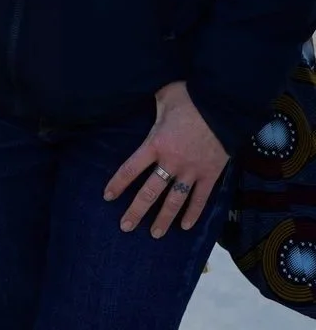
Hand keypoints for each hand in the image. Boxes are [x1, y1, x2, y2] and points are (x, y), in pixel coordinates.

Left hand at [105, 81, 228, 236]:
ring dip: (164, 219)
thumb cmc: (190, 98)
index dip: (118, 184)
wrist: (222, 106)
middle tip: (125, 226)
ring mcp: (192, 171)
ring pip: (175, 201)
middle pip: (150, 191)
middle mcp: (172, 161)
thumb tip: (137, 95)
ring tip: (154, 234)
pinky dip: (193, 213)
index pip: (131, 168)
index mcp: (155, 143)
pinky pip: (201, 199)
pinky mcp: (211, 174)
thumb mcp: (163, 97)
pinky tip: (185, 227)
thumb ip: (151, 105)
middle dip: (137, 210)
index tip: (107, 197)